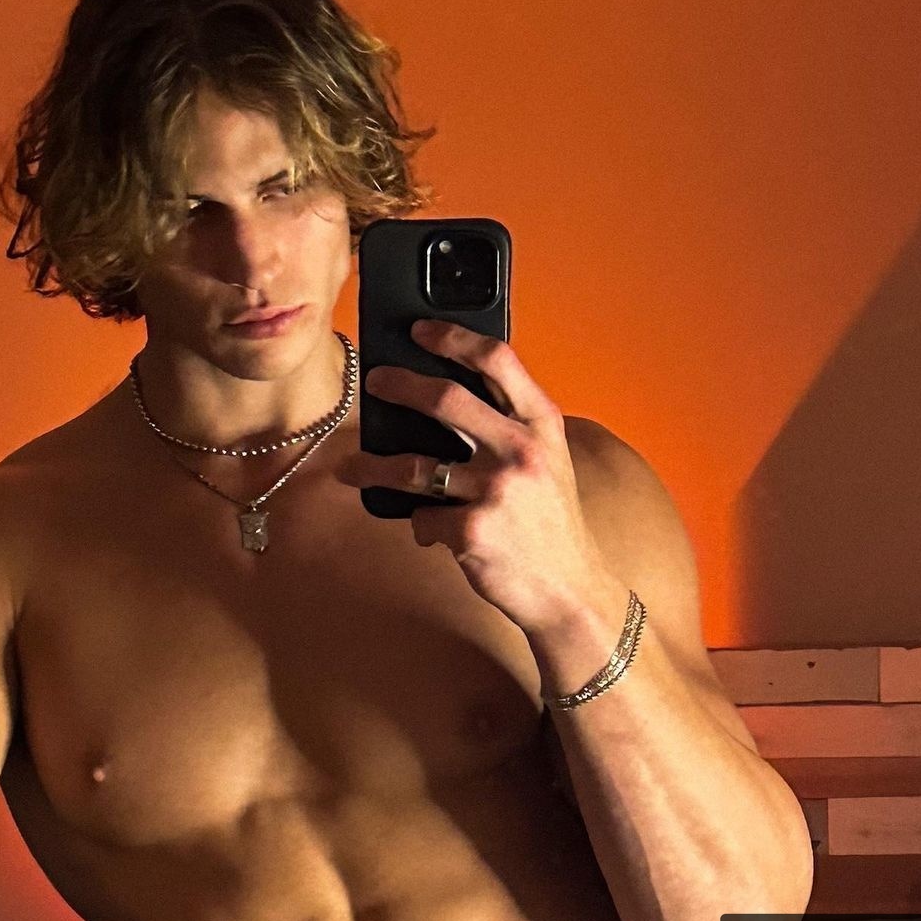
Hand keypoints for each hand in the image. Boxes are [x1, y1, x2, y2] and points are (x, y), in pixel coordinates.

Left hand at [336, 319, 625, 634]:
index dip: (453, 337)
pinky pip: (423, 517)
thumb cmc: (551, 522)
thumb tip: (444, 394)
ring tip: (350, 469)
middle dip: (399, 385)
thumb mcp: (547, 460)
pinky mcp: (472, 530)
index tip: (420, 331)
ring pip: (413, 466)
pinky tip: (432, 531)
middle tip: (375, 382)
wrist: (569, 590)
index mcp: (542, 424)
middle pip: (445, 399)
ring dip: (373, 466)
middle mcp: (522, 450)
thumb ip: (510, 426)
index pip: (497, 360)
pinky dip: (422, 525)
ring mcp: (496, 490)